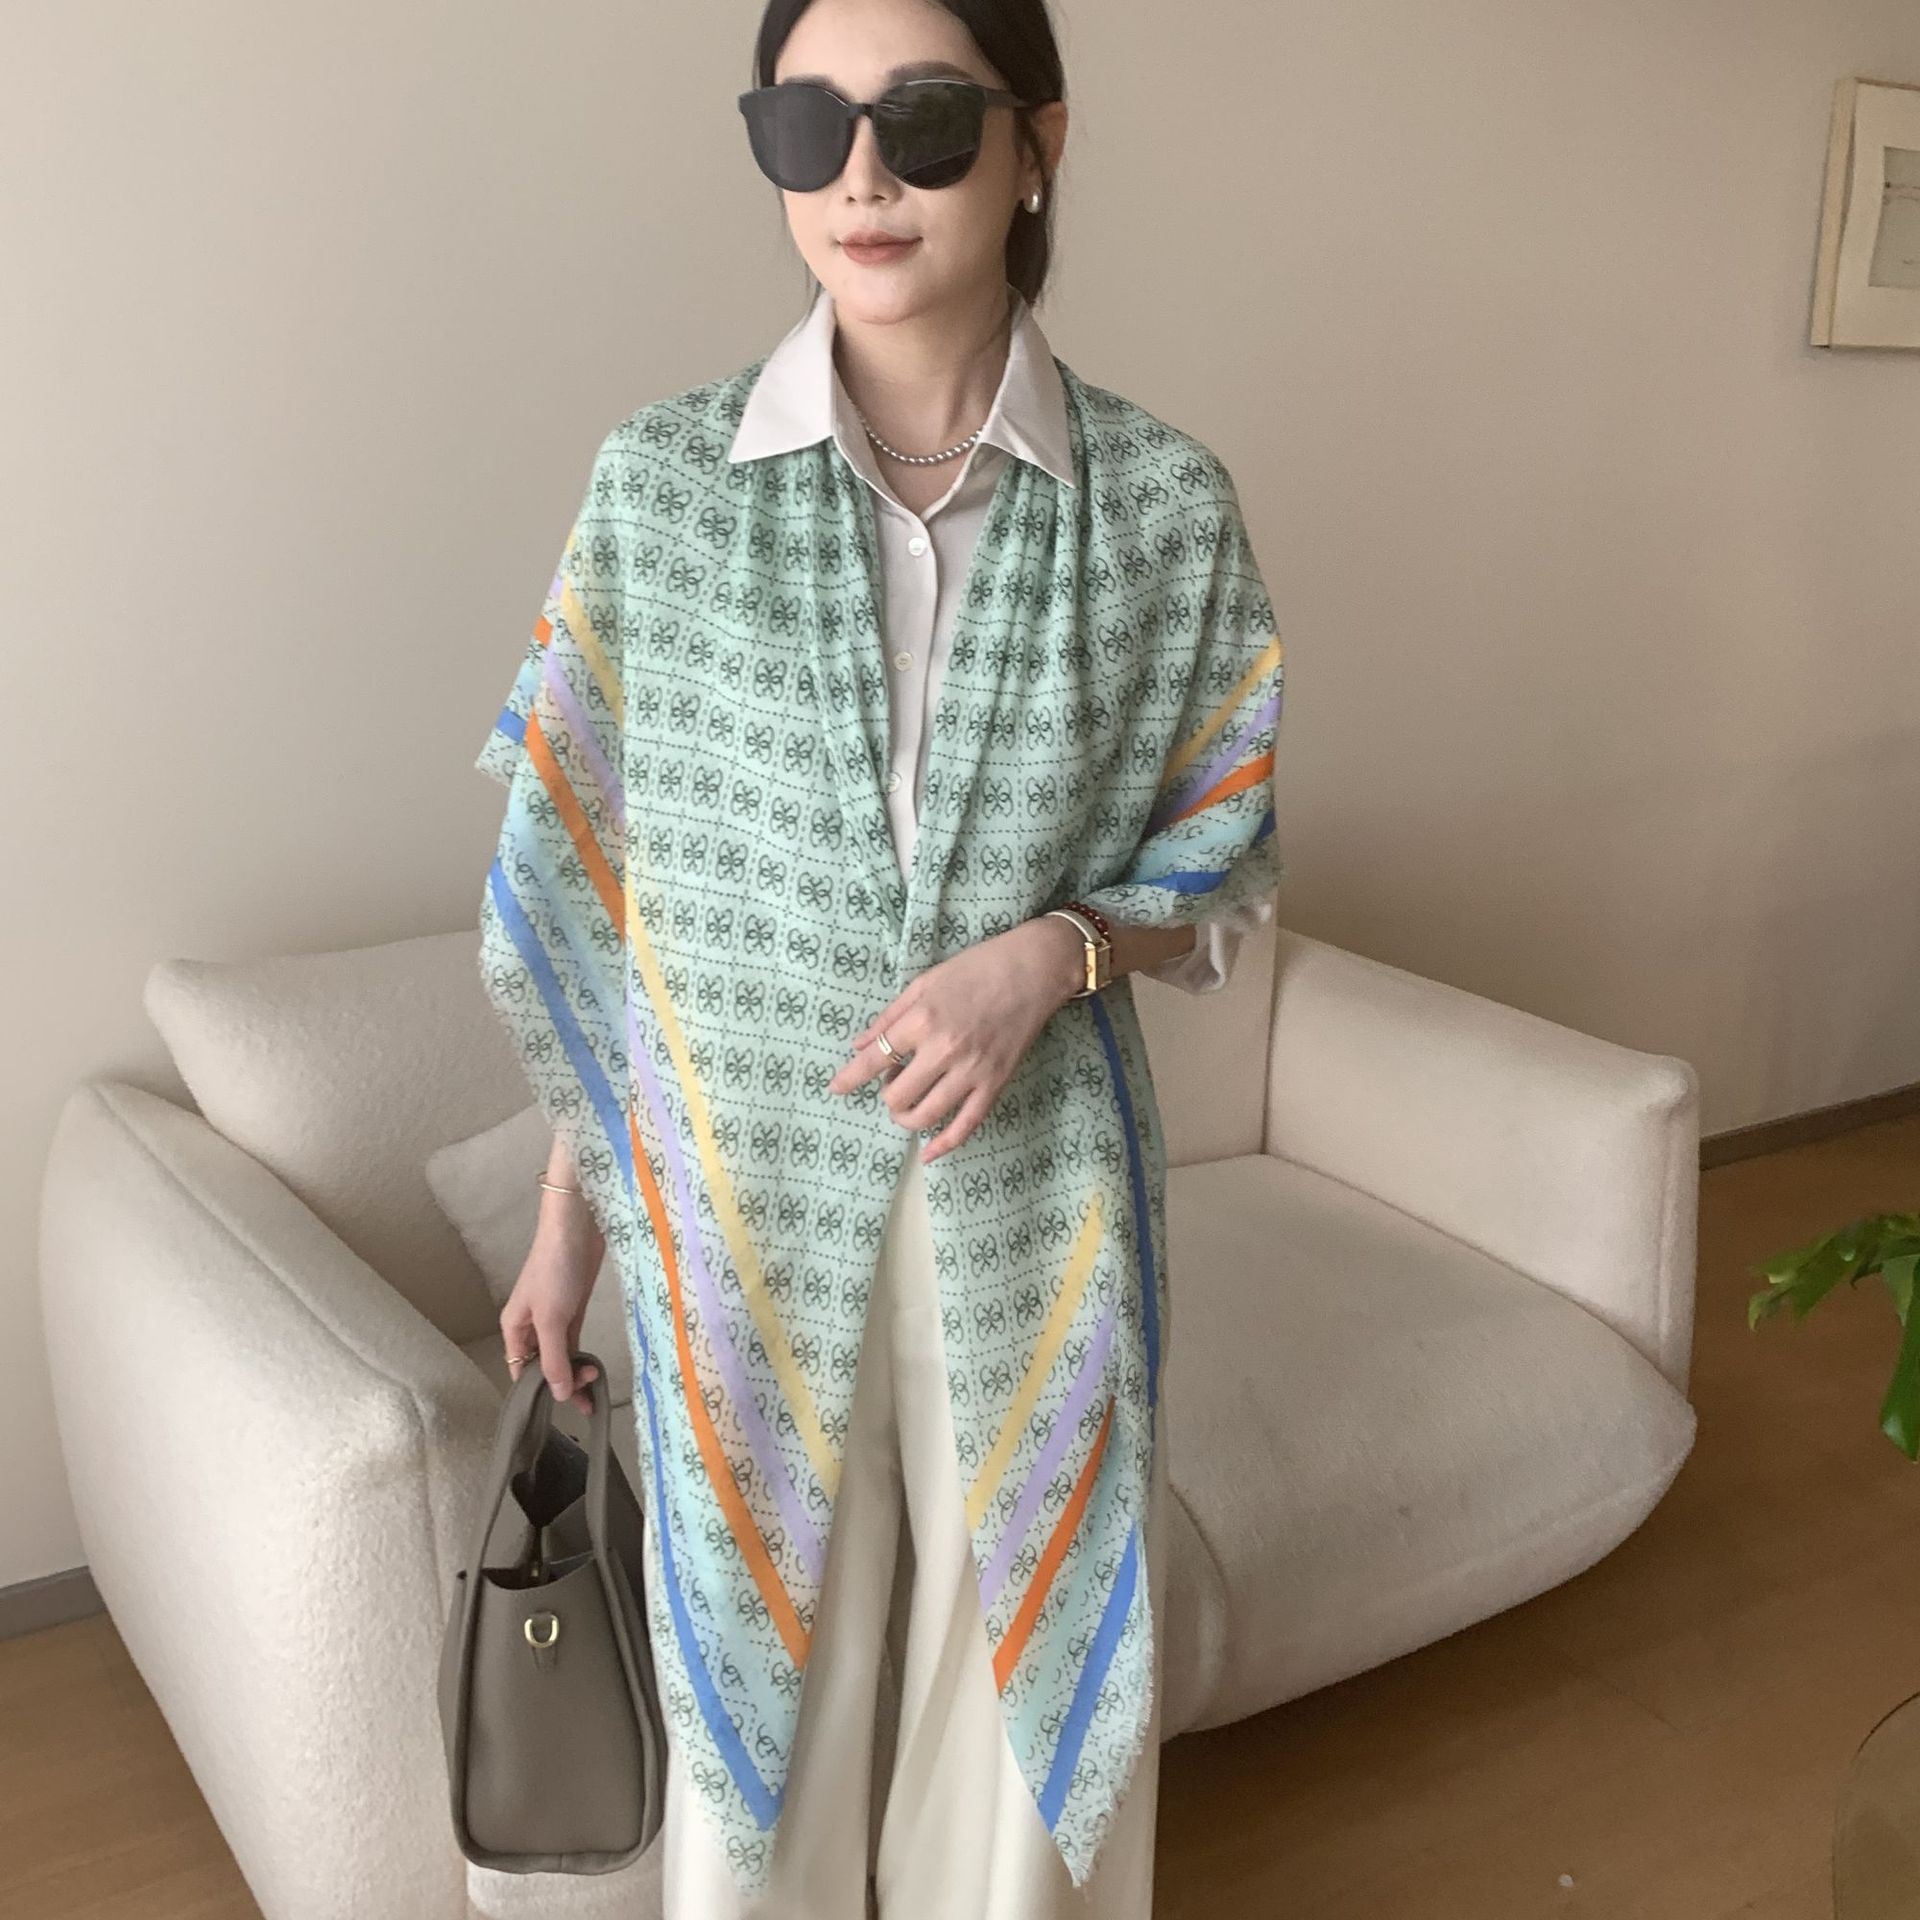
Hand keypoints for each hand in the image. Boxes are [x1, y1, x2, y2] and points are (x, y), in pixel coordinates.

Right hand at [499, 1204, 604, 1414]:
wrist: (575, 1229)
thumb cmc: (554, 1272)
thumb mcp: (551, 1320)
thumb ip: (553, 1359)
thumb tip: (557, 1396)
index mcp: (514, 1329)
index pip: (520, 1370)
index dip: (537, 1391)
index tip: (561, 1407)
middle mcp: (530, 1327)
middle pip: (542, 1366)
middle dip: (561, 1383)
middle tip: (586, 1396)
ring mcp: (554, 1318)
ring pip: (561, 1355)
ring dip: (575, 1372)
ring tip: (595, 1384)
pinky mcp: (574, 1310)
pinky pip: (574, 1342)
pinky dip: (583, 1356)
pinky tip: (594, 1369)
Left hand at [828, 917, 1083, 1162]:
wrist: (1033, 970)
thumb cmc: (976, 968)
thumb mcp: (924, 983)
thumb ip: (890, 1017)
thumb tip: (859, 1046)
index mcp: (922, 1020)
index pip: (874, 1059)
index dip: (850, 1078)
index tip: (836, 1089)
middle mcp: (943, 1050)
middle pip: (897, 1095)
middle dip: (887, 1096)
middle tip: (893, 1084)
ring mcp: (971, 1071)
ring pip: (926, 1115)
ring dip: (907, 1119)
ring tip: (906, 1109)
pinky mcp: (995, 1084)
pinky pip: (966, 1124)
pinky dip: (944, 1144)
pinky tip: (929, 1153)